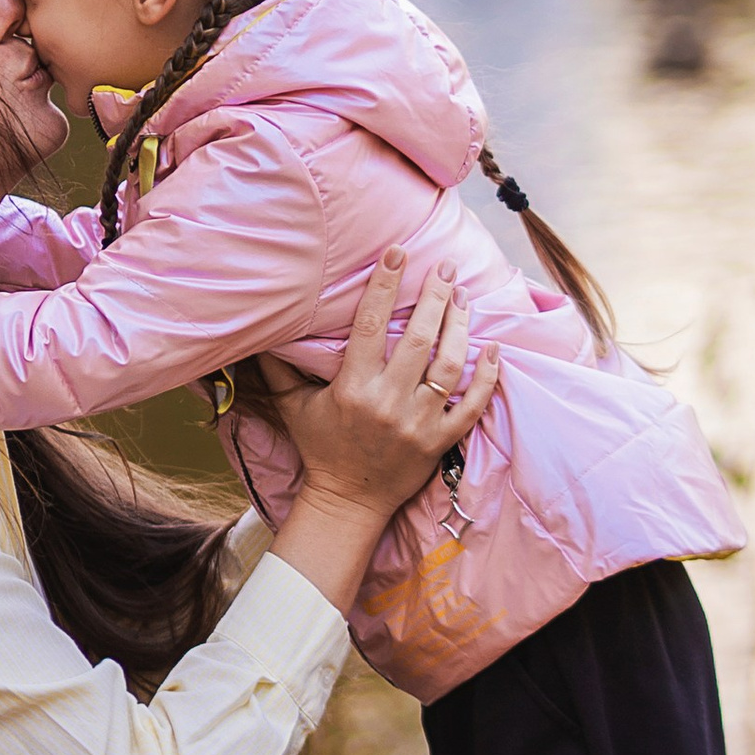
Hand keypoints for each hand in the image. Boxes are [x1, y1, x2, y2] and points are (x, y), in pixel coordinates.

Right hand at [259, 251, 496, 619]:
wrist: (348, 502)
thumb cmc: (321, 447)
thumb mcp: (293, 405)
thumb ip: (278, 366)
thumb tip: (260, 328)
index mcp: (352, 389)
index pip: (369, 325)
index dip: (384, 285)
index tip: (397, 253)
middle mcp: (387, 403)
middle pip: (417, 339)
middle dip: (434, 297)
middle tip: (446, 266)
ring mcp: (418, 423)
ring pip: (448, 366)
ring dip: (460, 327)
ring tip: (465, 297)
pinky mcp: (441, 442)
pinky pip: (472, 406)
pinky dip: (487, 377)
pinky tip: (495, 348)